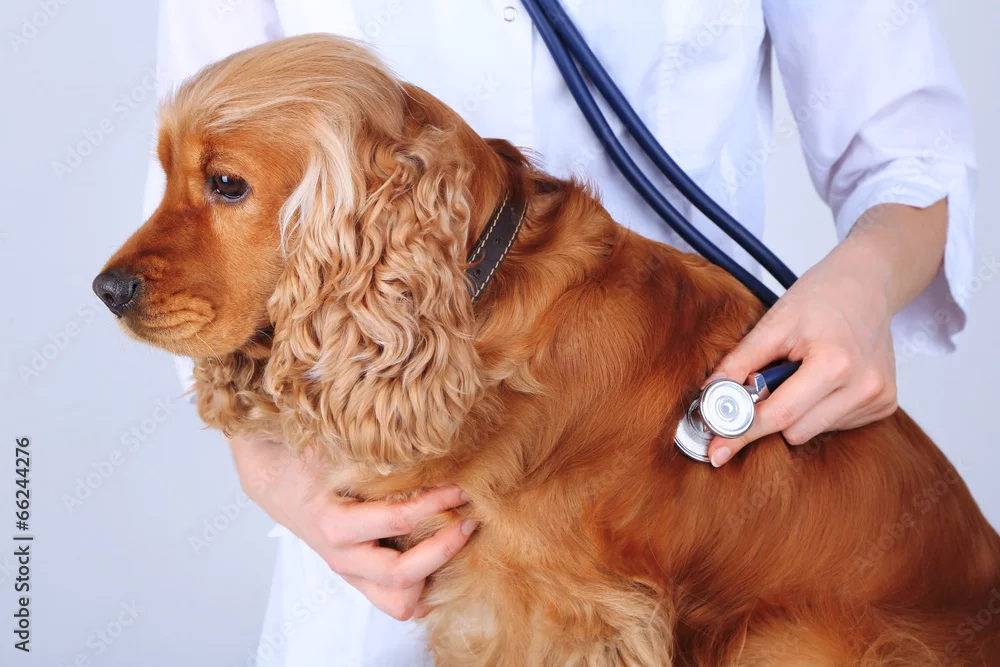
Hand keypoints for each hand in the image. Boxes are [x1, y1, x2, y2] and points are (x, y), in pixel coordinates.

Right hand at [230, 435, 476, 619]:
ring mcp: (352, 573)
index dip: (436, 504)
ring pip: (399, 603)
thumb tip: (422, 432)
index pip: (397, 519)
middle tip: (469, 520)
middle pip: (402, 577)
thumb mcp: (333, 448)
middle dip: (444, 550)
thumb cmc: (305, 461)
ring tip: (456, 544)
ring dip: (434, 579)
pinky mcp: (361, 578)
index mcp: (335, 523)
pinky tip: (441, 556)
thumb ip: (372, 447)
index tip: (462, 487)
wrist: (274, 481)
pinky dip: (423, 587)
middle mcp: (344, 557)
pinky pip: (396, 599)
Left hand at [706, 201, 947, 466]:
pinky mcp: (885, 405)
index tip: (715, 451)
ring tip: (803, 369)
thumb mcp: (774, 322)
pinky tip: (822, 379)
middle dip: (769, 414)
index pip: (779, 415)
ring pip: (812, 432)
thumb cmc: (821, 296)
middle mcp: (863, 387)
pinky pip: (833, 425)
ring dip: (795, 411)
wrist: (869, 281)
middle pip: (794, 431)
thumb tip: (708, 397)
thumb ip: (740, 362)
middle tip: (766, 380)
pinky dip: (817, 409)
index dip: (741, 432)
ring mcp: (878, 399)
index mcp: (835, 363)